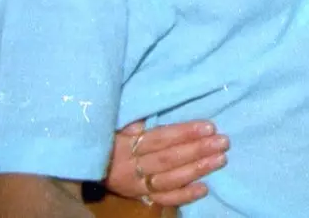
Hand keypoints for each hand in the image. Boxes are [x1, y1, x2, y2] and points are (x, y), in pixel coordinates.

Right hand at [105, 119, 227, 207]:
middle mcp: (130, 167)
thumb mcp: (116, 124)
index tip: (210, 127)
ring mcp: (136, 184)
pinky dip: (183, 195)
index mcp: (124, 145)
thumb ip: (134, 119)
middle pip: (168, 159)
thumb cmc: (107, 137)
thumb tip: (153, 108)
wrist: (85, 164)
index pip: (160, 138)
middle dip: (197, 150)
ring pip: (169, 179)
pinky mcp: (139, 197)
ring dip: (196, 170)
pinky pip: (163, 198)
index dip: (184, 133)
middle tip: (223, 142)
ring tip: (220, 159)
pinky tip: (204, 189)